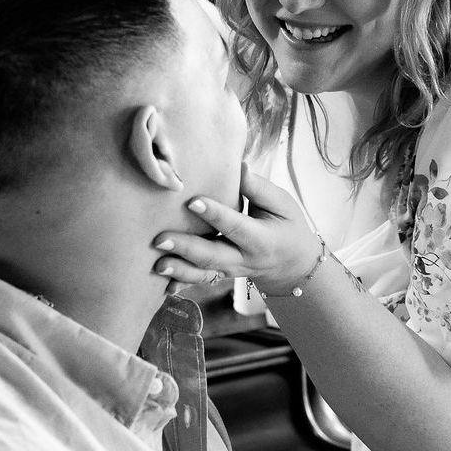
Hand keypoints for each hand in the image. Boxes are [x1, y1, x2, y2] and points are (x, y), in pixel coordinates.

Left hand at [152, 167, 323, 294]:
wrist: (293, 264)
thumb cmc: (287, 226)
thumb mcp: (283, 204)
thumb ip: (258, 188)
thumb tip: (237, 166)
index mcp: (262, 239)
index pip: (235, 226)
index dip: (215, 214)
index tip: (191, 202)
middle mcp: (244, 259)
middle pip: (212, 256)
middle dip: (185, 248)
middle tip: (159, 239)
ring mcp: (231, 271)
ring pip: (203, 274)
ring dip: (179, 270)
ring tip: (156, 265)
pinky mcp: (221, 276)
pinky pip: (199, 282)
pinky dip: (180, 283)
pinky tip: (160, 283)